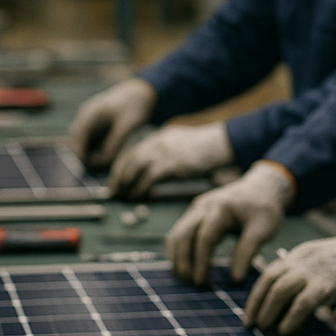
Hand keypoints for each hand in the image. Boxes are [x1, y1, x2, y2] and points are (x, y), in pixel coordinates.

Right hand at [70, 78, 156, 168]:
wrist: (142, 91)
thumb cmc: (136, 106)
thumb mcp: (128, 125)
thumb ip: (114, 144)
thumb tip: (102, 163)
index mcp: (89, 117)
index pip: (78, 146)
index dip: (86, 161)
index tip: (101, 170)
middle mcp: (85, 118)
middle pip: (80, 146)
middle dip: (91, 158)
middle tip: (110, 166)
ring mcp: (89, 120)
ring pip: (87, 144)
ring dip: (96, 153)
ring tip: (115, 156)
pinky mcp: (97, 122)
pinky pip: (94, 140)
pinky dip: (101, 146)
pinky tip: (116, 148)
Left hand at [109, 122, 234, 198]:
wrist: (220, 143)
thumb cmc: (206, 149)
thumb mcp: (181, 146)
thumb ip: (167, 155)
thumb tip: (156, 170)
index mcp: (157, 138)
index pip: (131, 153)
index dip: (121, 169)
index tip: (117, 181)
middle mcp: (155, 143)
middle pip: (128, 161)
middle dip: (119, 178)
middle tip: (116, 193)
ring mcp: (162, 153)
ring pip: (134, 170)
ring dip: (127, 185)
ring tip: (127, 197)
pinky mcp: (169, 165)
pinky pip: (148, 179)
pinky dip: (141, 189)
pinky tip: (143, 196)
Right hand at [166, 161, 293, 285]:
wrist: (262, 186)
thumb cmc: (264, 208)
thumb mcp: (264, 229)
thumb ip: (248, 251)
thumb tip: (235, 279)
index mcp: (222, 208)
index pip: (205, 237)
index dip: (201, 261)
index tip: (202, 282)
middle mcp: (204, 206)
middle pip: (184, 235)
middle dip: (184, 262)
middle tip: (192, 284)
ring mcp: (197, 208)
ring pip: (177, 234)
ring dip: (178, 257)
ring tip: (186, 279)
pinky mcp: (195, 213)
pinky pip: (180, 232)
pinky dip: (179, 250)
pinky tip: (185, 266)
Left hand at [243, 229, 335, 334]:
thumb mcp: (327, 264)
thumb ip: (311, 279)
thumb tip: (299, 309)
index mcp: (302, 254)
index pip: (269, 273)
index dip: (255, 296)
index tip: (249, 315)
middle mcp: (304, 259)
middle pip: (270, 281)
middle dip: (257, 306)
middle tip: (254, 326)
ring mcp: (316, 270)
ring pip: (280, 290)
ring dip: (269, 312)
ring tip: (268, 330)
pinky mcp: (330, 283)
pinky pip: (303, 302)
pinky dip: (291, 318)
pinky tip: (287, 329)